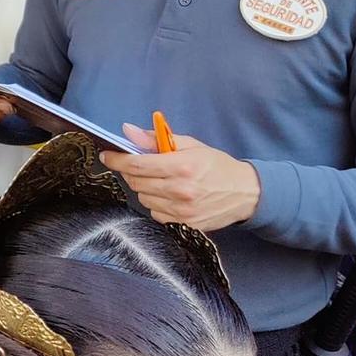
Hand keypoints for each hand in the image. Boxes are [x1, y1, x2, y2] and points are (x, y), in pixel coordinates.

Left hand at [100, 124, 261, 230]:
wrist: (247, 193)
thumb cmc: (217, 166)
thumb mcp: (190, 145)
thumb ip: (156, 139)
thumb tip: (128, 131)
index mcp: (182, 166)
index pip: (136, 164)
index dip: (117, 160)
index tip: (107, 156)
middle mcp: (180, 190)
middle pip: (136, 182)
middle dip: (131, 172)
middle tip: (138, 166)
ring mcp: (182, 210)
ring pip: (143, 198)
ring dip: (144, 188)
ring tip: (160, 180)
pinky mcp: (185, 224)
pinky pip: (155, 213)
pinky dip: (156, 203)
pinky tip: (169, 195)